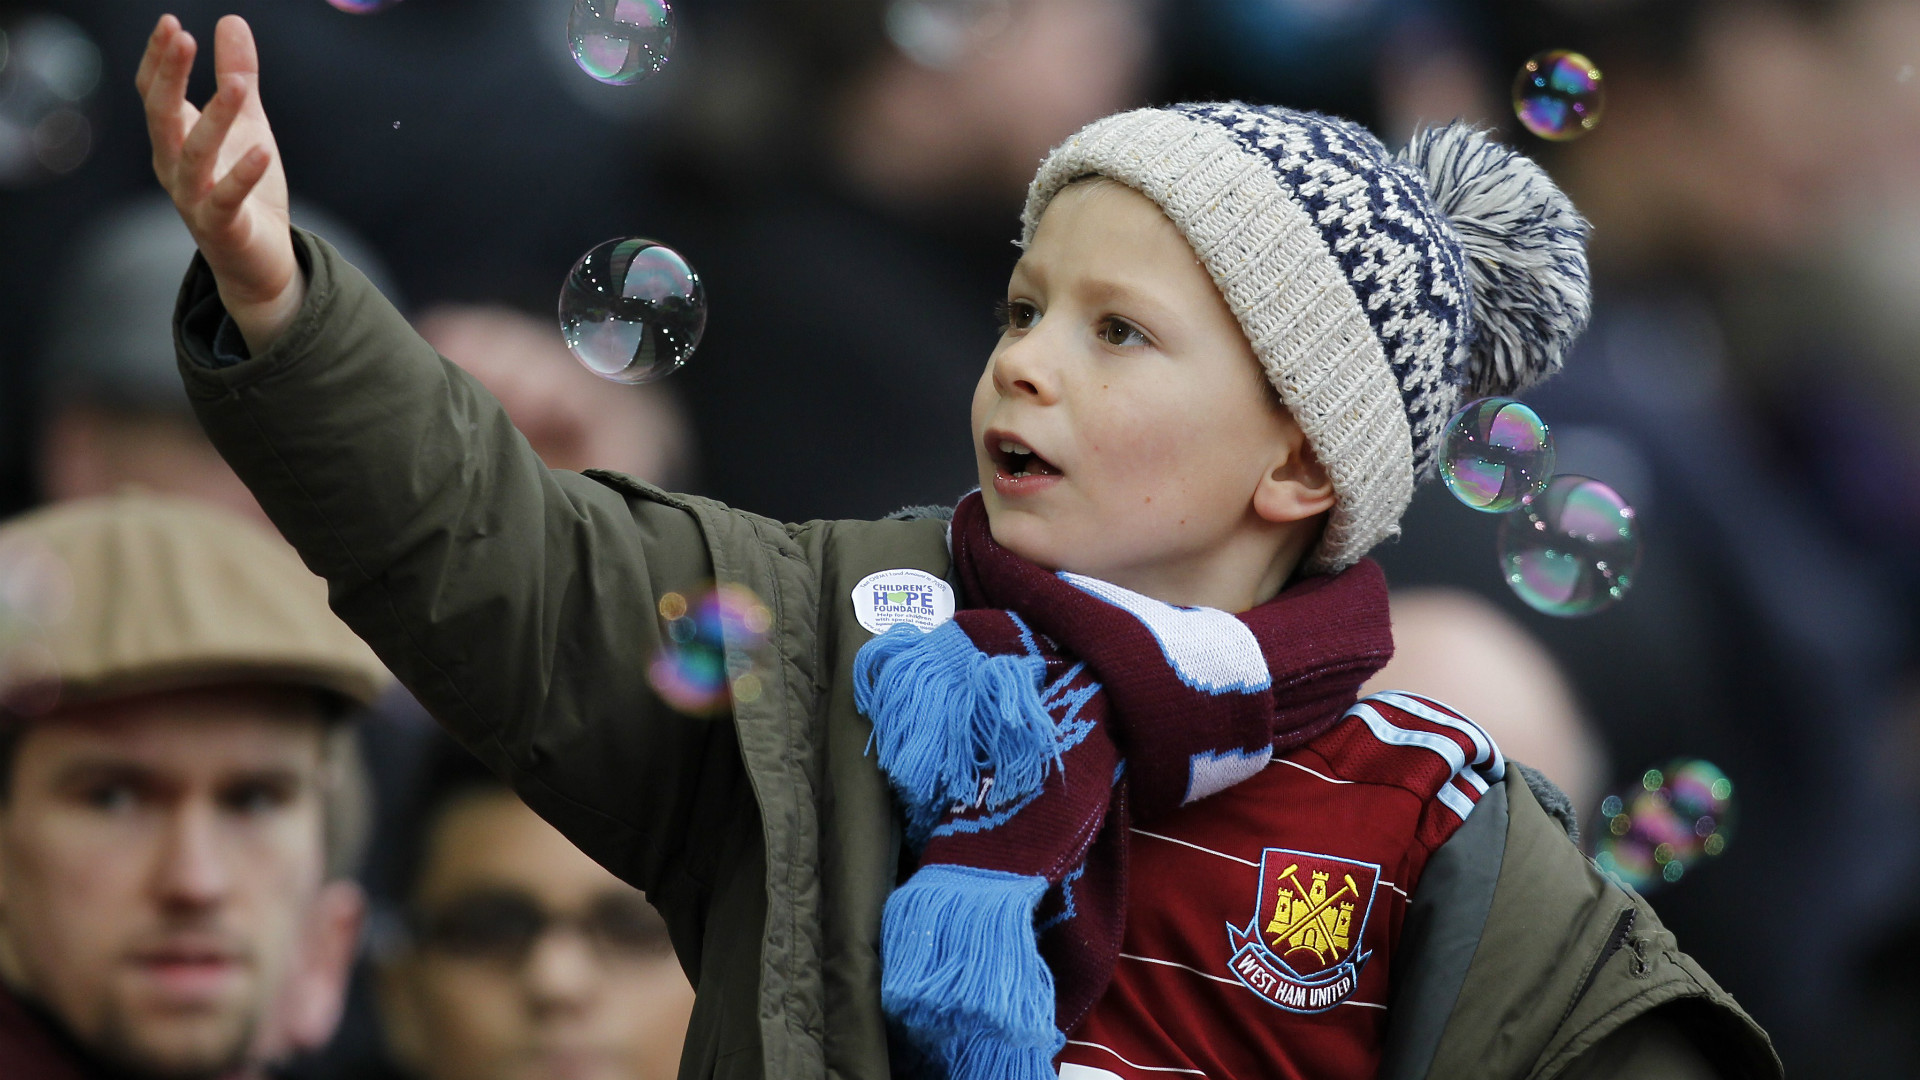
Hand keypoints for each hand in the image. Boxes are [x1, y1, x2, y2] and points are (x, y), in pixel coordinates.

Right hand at [137, 14, 302, 352]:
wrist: (259, 262)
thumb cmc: (247, 190)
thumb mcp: (248, 125)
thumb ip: (238, 76)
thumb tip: (230, 20)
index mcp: (173, 140)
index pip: (154, 92)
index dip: (159, 59)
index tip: (171, 23)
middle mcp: (173, 168)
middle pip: (161, 115)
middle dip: (169, 76)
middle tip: (181, 36)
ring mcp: (193, 199)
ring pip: (194, 155)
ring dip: (214, 119)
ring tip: (238, 85)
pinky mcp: (221, 228)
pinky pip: (226, 198)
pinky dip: (243, 175)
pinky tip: (263, 151)